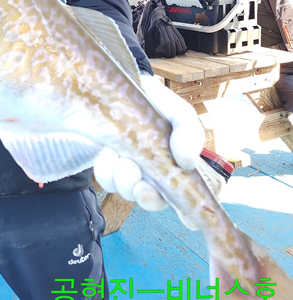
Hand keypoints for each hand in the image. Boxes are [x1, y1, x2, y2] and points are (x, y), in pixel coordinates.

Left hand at [93, 74, 204, 209]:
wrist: (120, 89)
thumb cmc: (156, 104)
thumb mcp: (178, 112)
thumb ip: (188, 133)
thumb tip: (187, 162)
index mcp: (181, 167)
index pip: (193, 199)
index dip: (188, 210)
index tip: (178, 210)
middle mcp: (158, 176)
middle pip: (155, 202)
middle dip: (145, 194)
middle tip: (134, 172)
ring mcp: (133, 174)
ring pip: (128, 193)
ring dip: (123, 179)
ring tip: (119, 156)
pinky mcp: (110, 169)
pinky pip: (107, 182)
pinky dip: (106, 172)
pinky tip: (109, 155)